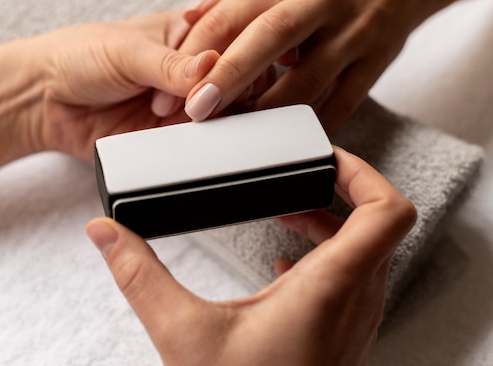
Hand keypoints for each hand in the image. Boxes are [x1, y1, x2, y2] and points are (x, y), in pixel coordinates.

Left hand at [29, 11, 218, 160]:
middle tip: (193, 103)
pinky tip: (180, 140)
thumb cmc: (78, 57)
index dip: (228, 62)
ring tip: (184, 121)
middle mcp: (189, 72)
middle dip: (219, 95)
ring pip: (216, 116)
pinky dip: (192, 145)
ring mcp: (180, 105)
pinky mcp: (167, 136)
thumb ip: (170, 64)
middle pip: (230, 83)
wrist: (42, 100)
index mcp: (186, 35)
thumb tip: (212, 66)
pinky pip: (192, 144)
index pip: (227, 44)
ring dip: (207, 122)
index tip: (209, 77)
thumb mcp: (127, 51)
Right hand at [86, 147, 415, 364]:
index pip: (387, 211)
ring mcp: (354, 322)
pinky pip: (353, 277)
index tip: (327, 158)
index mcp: (329, 287)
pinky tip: (285, 260)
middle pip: (374, 223)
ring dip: (330, 222)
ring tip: (286, 211)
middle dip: (334, 191)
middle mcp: (354, 302)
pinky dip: (326, 253)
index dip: (364, 172)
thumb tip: (105, 233)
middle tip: (296, 177)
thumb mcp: (181, 334)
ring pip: (365, 250)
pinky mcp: (342, 335)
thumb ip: (139, 276)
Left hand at [175, 0, 445, 130]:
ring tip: (239, 133)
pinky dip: (314, 124)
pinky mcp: (376, 61)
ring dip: (268, 112)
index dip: (194, 55)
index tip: (170, 91)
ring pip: (307, 81)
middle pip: (265, 40)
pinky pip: (343, 103)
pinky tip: (287, 138)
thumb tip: (189, 21)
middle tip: (196, 113)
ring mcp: (352, 32)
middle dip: (226, 79)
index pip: (228, 15)